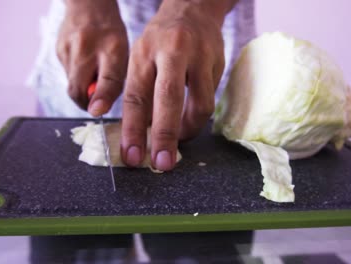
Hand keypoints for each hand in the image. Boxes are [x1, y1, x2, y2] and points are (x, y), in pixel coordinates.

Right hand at [57, 0, 128, 115]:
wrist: (89, 6)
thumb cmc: (110, 35)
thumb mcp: (121, 55)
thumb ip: (113, 82)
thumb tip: (96, 108)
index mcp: (113, 48)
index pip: (107, 80)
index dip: (101, 100)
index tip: (96, 111)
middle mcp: (88, 48)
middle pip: (78, 89)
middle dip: (84, 102)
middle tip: (92, 102)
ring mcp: (69, 49)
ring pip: (71, 84)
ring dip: (81, 87)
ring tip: (91, 73)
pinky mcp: (58, 50)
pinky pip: (66, 74)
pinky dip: (75, 76)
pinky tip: (83, 63)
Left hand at [121, 0, 234, 170]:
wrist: (193, 9)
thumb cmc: (161, 40)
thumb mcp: (141, 57)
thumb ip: (140, 92)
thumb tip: (140, 133)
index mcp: (144, 54)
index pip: (135, 97)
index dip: (133, 130)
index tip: (133, 156)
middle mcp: (171, 53)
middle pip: (168, 99)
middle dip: (165, 135)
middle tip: (163, 163)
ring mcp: (198, 57)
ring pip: (198, 104)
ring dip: (188, 129)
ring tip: (180, 139)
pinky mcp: (218, 63)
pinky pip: (211, 99)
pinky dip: (199, 116)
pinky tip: (191, 121)